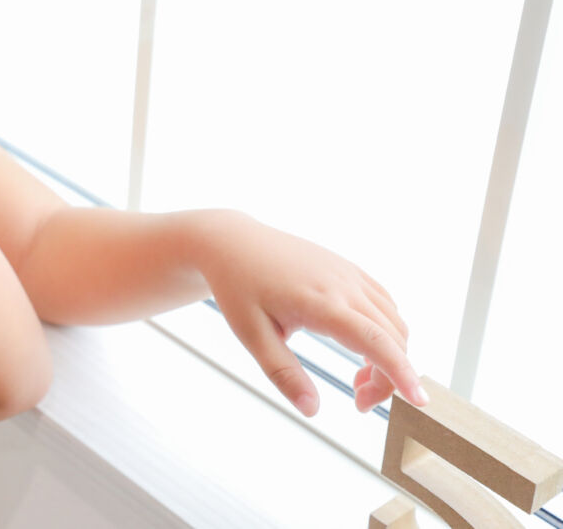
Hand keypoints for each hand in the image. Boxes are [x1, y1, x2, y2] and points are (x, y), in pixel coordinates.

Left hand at [196, 211, 427, 416]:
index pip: (376, 343)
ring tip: (356, 376)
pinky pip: (385, 304)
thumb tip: (312, 410)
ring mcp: (350, 274)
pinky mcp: (350, 270)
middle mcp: (344, 285)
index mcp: (321, 303)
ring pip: (394, 322)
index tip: (419, 403)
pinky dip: (386, 332)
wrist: (234, 243)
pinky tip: (359, 345)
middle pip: (392, 338)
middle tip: (358, 401)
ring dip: (389, 355)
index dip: (401, 374)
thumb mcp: (251, 335)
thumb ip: (283, 373)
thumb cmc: (238, 288)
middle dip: (388, 378)